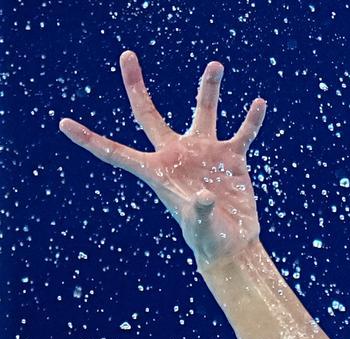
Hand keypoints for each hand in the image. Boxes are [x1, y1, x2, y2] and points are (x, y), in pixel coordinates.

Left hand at [59, 51, 265, 269]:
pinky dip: (251, 119)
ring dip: (208, 89)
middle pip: (149, 114)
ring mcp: (204, 153)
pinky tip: (259, 103)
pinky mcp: (231, 158)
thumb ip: (199, 212)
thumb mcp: (201, 228)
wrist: (232, 244)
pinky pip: (242, 133)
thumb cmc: (209, 240)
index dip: (90, 140)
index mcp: (157, 171)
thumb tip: (204, 197)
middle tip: (126, 55)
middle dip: (136, 84)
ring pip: (203, 112)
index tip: (64, 125)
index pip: (116, 153)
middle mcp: (176, 155)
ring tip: (215, 65)